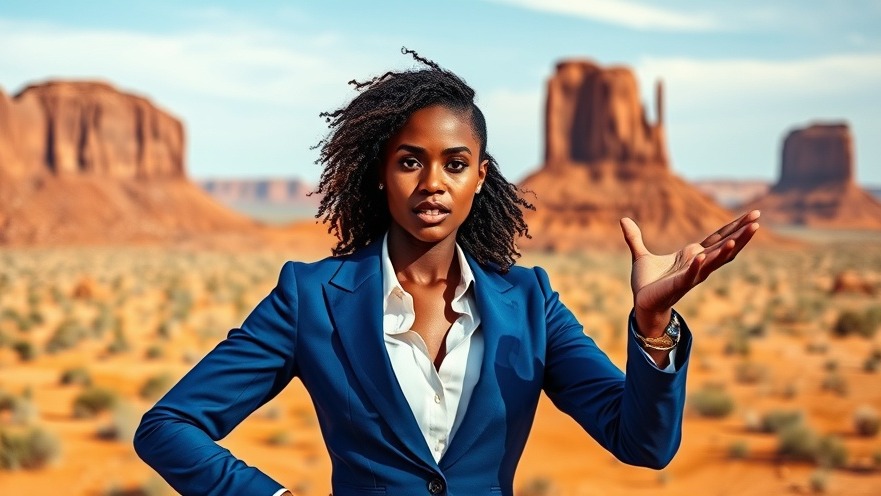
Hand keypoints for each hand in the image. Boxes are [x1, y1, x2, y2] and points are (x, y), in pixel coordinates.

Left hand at [620, 210, 760, 336]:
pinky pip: (690, 275)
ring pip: (713, 261)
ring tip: (739, 237)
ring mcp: (691, 275)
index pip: (718, 237)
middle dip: (741, 234)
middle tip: (758, 220)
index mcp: (693, 255)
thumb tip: (623, 220)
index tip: (754, 214)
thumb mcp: (641, 255)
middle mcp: (697, 264)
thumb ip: (634, 238)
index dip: (735, 226)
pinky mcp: (678, 285)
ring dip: (726, 250)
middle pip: (724, 246)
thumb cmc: (646, 283)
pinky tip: (701, 257)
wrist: (641, 305)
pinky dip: (696, 267)